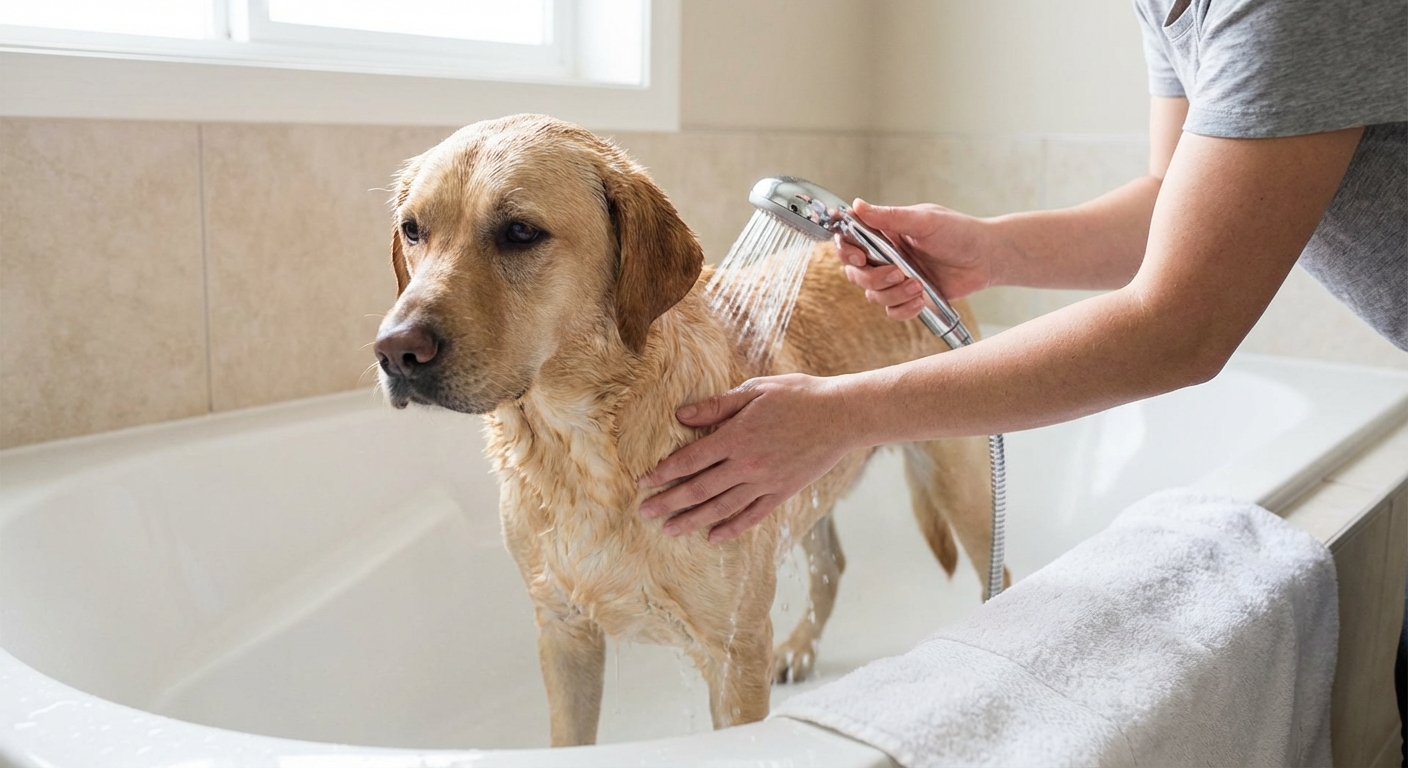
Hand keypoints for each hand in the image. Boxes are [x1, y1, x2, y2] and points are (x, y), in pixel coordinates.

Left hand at [637, 374, 859, 542]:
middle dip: (668, 502)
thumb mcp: (754, 391)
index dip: (663, 472)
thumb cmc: (798, 396)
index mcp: (736, 437)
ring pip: (721, 508)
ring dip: (692, 520)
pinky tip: (713, 537)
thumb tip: (681, 415)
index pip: (689, 460)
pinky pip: (752, 516)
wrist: (842, 415)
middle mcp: (747, 465)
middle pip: (698, 489)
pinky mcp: (782, 493)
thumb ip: (717, 406)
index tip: (642, 482)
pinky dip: (731, 528)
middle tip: (644, 512)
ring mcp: (765, 483)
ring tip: (669, 530)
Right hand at [835, 199, 1005, 320]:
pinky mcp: (909, 297)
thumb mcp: (924, 220)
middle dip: (873, 277)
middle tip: (897, 272)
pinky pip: (892, 311)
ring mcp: (896, 279)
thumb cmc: (959, 232)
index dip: (846, 250)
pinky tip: (921, 299)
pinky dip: (903, 308)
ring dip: (892, 293)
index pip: (849, 241)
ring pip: (872, 295)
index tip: (858, 257)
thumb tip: (856, 205)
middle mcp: (885, 256)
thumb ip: (890, 216)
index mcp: (884, 234)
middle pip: (855, 273)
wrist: (986, 258)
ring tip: (917, 285)